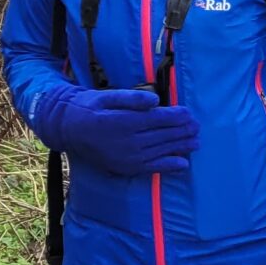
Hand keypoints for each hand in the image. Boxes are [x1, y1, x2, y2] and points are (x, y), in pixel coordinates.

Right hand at [52, 86, 197, 176]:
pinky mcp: (126, 168)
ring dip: (181, 147)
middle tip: (197, 127)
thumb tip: (156, 100)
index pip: (158, 119)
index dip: (176, 117)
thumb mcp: (106, 96)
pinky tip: (183, 163)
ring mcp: (127, 158)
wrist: (67, 129)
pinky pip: (152, 168)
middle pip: (162, 136)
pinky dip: (169, 166)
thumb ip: (132, 98)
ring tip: (196, 142)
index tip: (190, 113)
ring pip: (161, 151)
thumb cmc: (89, 107)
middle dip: (182, 131)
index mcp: (124, 122)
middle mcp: (128, 142)